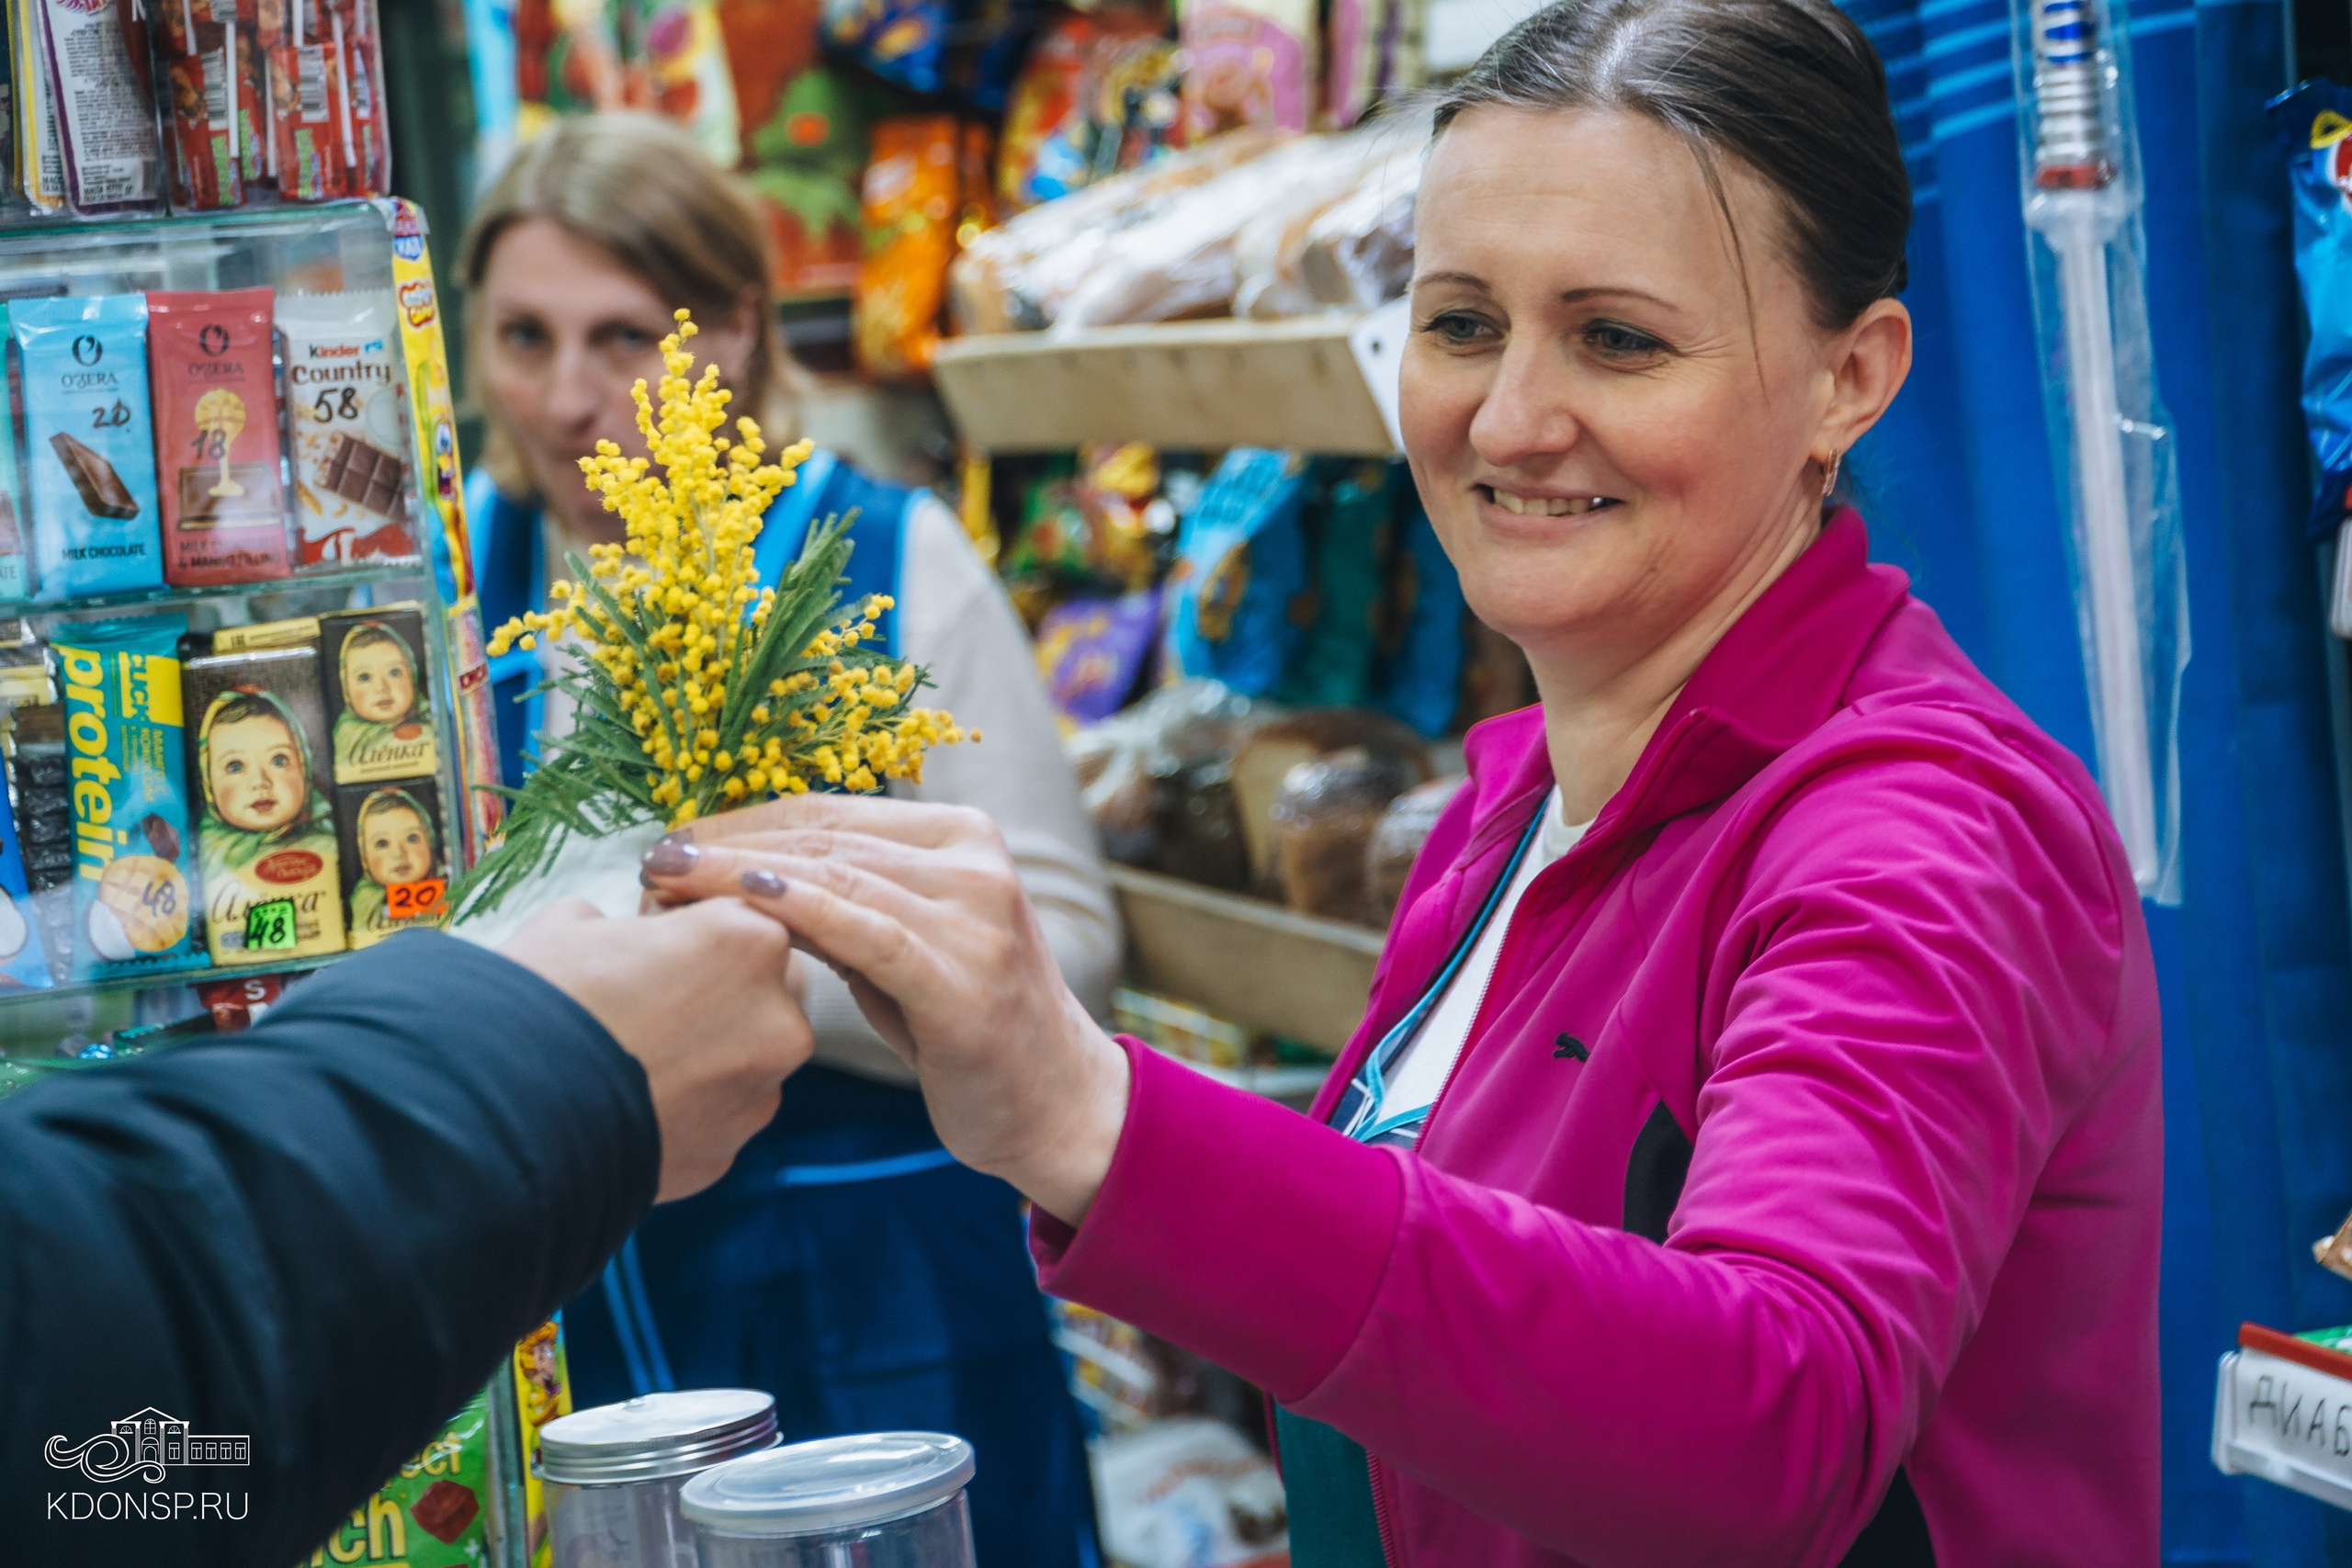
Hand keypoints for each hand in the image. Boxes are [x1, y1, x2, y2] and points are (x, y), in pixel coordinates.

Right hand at [497, 897, 812, 1201]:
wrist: (503, 1117)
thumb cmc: (537, 1003)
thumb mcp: (571, 924)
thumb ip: (621, 923)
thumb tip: (616, 937)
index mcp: (747, 940)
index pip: (744, 916)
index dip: (696, 927)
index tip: (657, 940)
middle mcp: (776, 1017)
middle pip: (766, 988)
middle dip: (723, 990)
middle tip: (651, 1000)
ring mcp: (759, 1091)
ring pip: (749, 1059)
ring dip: (710, 1054)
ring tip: (634, 1059)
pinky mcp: (732, 1150)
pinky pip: (720, 1115)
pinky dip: (690, 1108)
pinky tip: (632, 1102)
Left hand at [640, 797, 1129, 1225]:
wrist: (1055, 1106)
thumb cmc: (966, 1027)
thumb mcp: (907, 947)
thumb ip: (847, 901)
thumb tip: (740, 873)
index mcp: (963, 837)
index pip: (831, 810)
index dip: (744, 818)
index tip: (674, 839)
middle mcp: (974, 863)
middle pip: (826, 836)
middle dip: (728, 843)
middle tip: (651, 857)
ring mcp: (974, 917)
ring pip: (837, 874)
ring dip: (740, 873)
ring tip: (668, 880)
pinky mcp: (962, 978)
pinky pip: (865, 930)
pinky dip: (799, 909)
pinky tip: (742, 902)